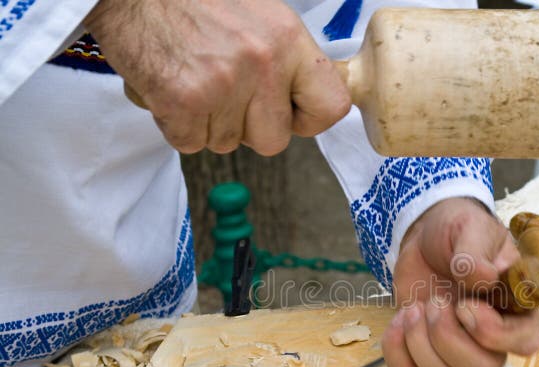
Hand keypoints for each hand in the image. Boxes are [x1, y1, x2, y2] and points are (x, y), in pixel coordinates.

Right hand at [84, 0, 350, 154]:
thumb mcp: (260, 14)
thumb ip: (287, 58)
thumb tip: (304, 100)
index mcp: (288, 39)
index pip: (331, 106)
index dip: (308, 119)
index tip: (289, 112)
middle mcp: (262, 64)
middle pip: (273, 141)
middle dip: (248, 127)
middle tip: (225, 92)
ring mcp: (222, 85)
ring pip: (226, 144)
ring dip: (208, 122)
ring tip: (193, 77)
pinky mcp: (182, 102)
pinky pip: (189, 142)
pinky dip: (176, 124)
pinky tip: (170, 86)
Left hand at [383, 198, 538, 366]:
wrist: (424, 235)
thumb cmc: (458, 231)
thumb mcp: (470, 228)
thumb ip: (475, 252)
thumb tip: (484, 278)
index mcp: (516, 308)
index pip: (524, 343)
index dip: (493, 333)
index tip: (466, 304)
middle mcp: (492, 338)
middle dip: (449, 340)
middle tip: (435, 302)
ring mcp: (458, 351)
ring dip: (422, 345)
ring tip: (415, 308)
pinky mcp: (423, 354)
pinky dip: (397, 350)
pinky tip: (400, 317)